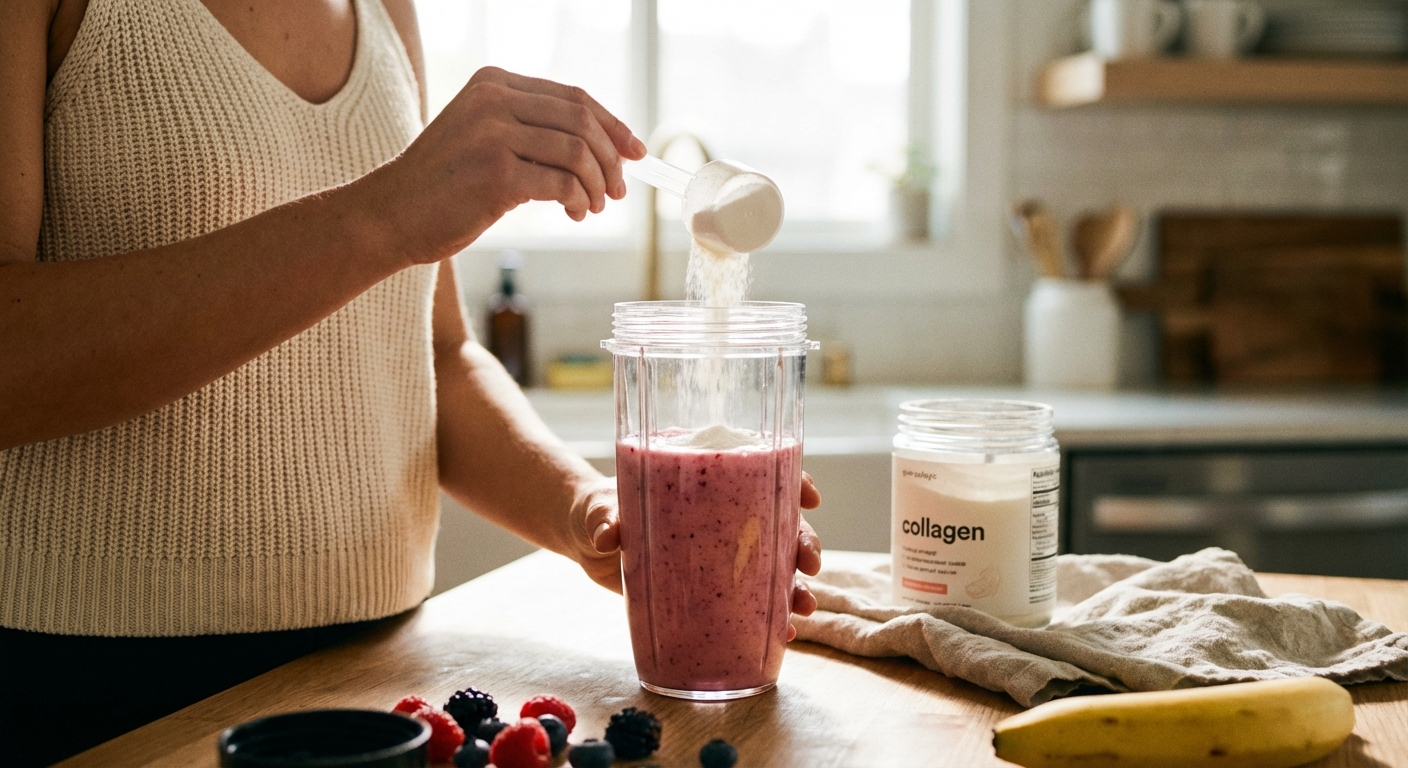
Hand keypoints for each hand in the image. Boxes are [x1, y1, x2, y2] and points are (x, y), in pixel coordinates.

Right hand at [372, 67, 646, 263]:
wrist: (391, 214)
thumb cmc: (442, 184)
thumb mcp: (481, 136)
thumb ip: (530, 130)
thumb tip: (600, 148)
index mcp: (493, 82)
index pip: (573, 97)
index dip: (611, 125)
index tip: (633, 152)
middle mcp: (493, 100)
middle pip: (581, 120)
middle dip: (610, 158)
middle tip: (617, 189)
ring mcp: (494, 135)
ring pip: (577, 153)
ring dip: (597, 184)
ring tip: (593, 207)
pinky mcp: (496, 174)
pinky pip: (563, 185)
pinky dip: (579, 201)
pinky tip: (575, 213)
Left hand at [568, 472, 825, 635]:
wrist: (587, 540)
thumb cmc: (600, 508)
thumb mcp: (601, 507)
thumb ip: (605, 517)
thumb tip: (609, 534)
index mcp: (709, 480)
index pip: (763, 472)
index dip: (794, 481)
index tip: (809, 497)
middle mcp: (725, 514)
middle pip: (780, 521)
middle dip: (803, 541)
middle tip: (809, 565)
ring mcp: (722, 552)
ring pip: (774, 564)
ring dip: (795, 586)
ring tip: (803, 608)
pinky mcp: (712, 586)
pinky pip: (751, 600)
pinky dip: (770, 617)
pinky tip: (783, 633)